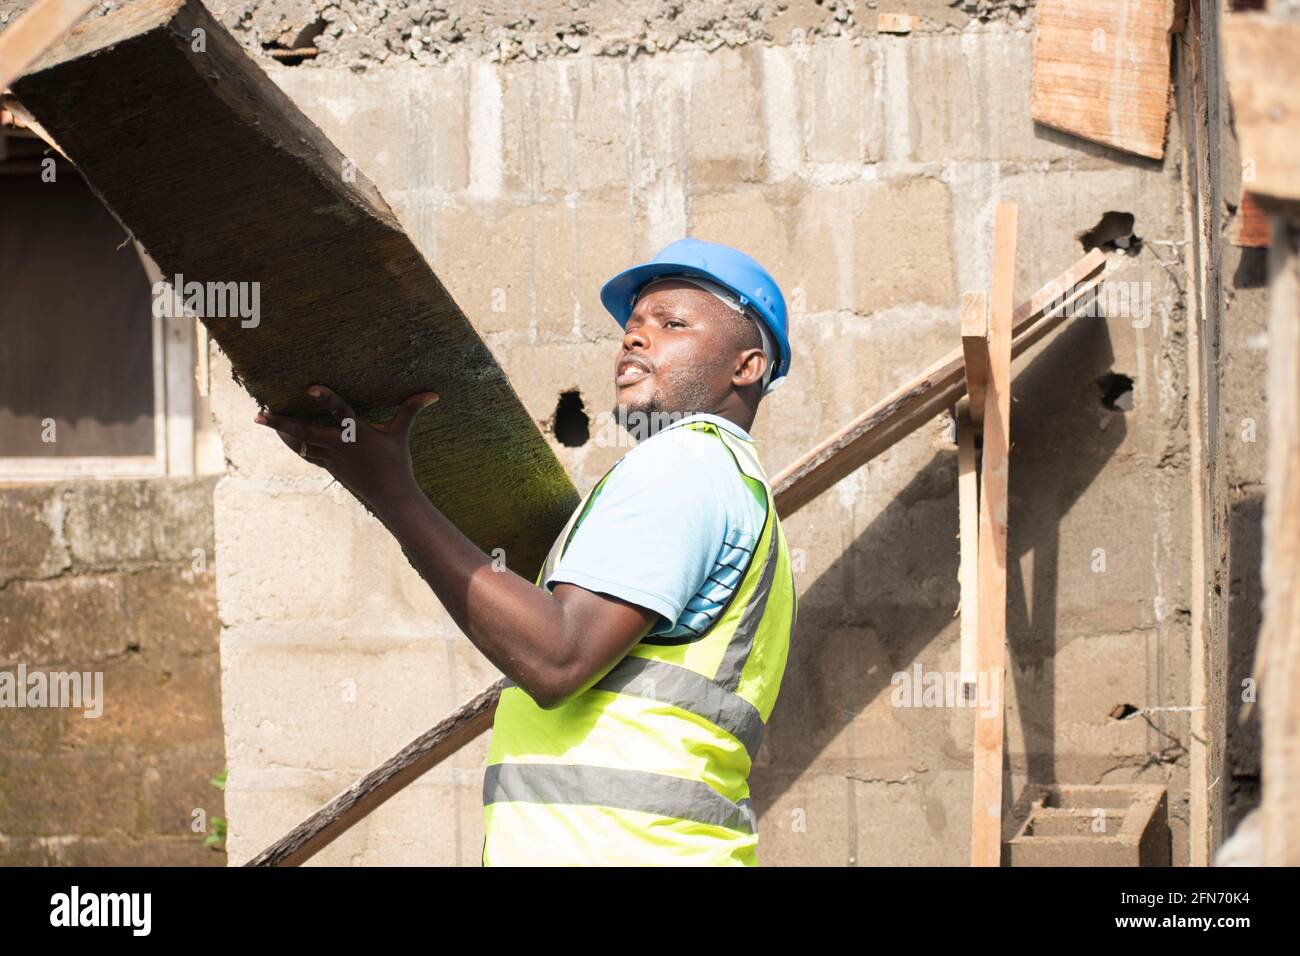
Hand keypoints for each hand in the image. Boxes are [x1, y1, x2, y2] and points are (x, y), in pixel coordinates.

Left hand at [254, 385, 438, 506]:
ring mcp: (332, 459)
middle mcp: (340, 446)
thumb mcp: (401, 434)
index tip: (310, 388)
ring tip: (264, 420)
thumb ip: (410, 409)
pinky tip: (285, 437)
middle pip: (305, 432)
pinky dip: (294, 444)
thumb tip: (434, 393)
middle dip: (281, 423)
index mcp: (357, 433)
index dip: (326, 399)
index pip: (340, 412)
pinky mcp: (329, 467)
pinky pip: (307, 454)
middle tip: (260, 413)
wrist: (390, 496)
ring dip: (282, 433)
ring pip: (301, 445)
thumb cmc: (396, 462)